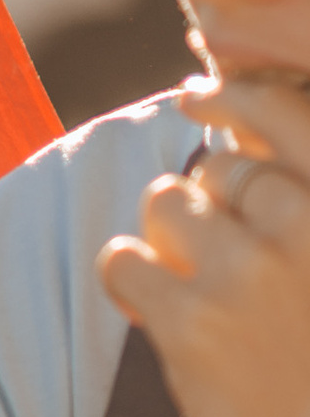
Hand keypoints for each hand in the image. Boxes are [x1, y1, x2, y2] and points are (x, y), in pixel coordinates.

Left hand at [98, 77, 309, 416]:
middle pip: (222, 166)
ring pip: (168, 202)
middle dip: (212, 201)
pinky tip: (152, 307)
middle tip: (224, 259)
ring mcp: (250, 273)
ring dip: (169, 236)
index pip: (288, 118)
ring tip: (194, 286)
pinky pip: (125, 259)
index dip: (236, 99)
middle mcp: (307, 227)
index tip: (198, 93)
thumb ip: (307, 222)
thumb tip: (241, 149)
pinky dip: (128, 277)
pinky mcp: (193, 323)